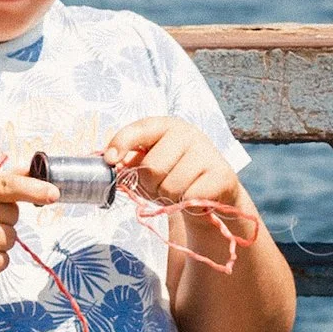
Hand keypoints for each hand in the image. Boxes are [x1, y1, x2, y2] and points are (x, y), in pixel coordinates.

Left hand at [106, 117, 240, 209]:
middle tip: (161, 185)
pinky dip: (188, 204)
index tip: (110, 160)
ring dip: (169, 198)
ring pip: (171, 186)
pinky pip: (191, 197)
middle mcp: (187, 133)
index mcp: (164, 126)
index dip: (121, 144)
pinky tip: (195, 198)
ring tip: (179, 192)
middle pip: (152, 168)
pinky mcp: (222, 174)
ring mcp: (206, 152)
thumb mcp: (146, 165)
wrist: (211, 194)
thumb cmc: (172, 175)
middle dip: (151, 185)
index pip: (137, 130)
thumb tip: (111, 163)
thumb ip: (127, 162)